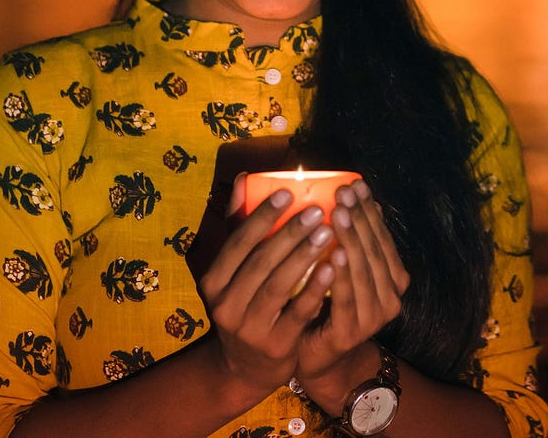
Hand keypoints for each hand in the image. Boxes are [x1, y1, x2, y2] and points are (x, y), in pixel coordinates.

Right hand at [197, 173, 337, 399]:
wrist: (245, 368)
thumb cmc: (246, 304)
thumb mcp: (234, 271)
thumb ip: (239, 227)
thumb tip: (243, 179)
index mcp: (213, 282)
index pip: (237, 243)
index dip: (262, 216)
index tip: (288, 192)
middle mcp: (225, 305)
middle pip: (260, 263)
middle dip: (289, 233)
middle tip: (317, 210)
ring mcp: (249, 328)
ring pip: (278, 286)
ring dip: (304, 256)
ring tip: (328, 232)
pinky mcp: (276, 345)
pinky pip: (298, 312)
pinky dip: (316, 289)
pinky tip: (333, 267)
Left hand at [295, 180, 410, 401]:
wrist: (323, 357)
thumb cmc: (330, 305)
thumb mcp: (344, 268)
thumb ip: (353, 241)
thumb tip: (354, 197)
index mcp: (394, 278)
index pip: (382, 237)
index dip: (369, 210)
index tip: (355, 184)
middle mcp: (392, 296)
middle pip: (374, 250)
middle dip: (359, 218)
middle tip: (344, 193)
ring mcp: (375, 315)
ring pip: (363, 270)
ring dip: (351, 240)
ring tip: (338, 214)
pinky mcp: (353, 330)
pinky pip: (347, 298)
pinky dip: (341, 275)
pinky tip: (333, 254)